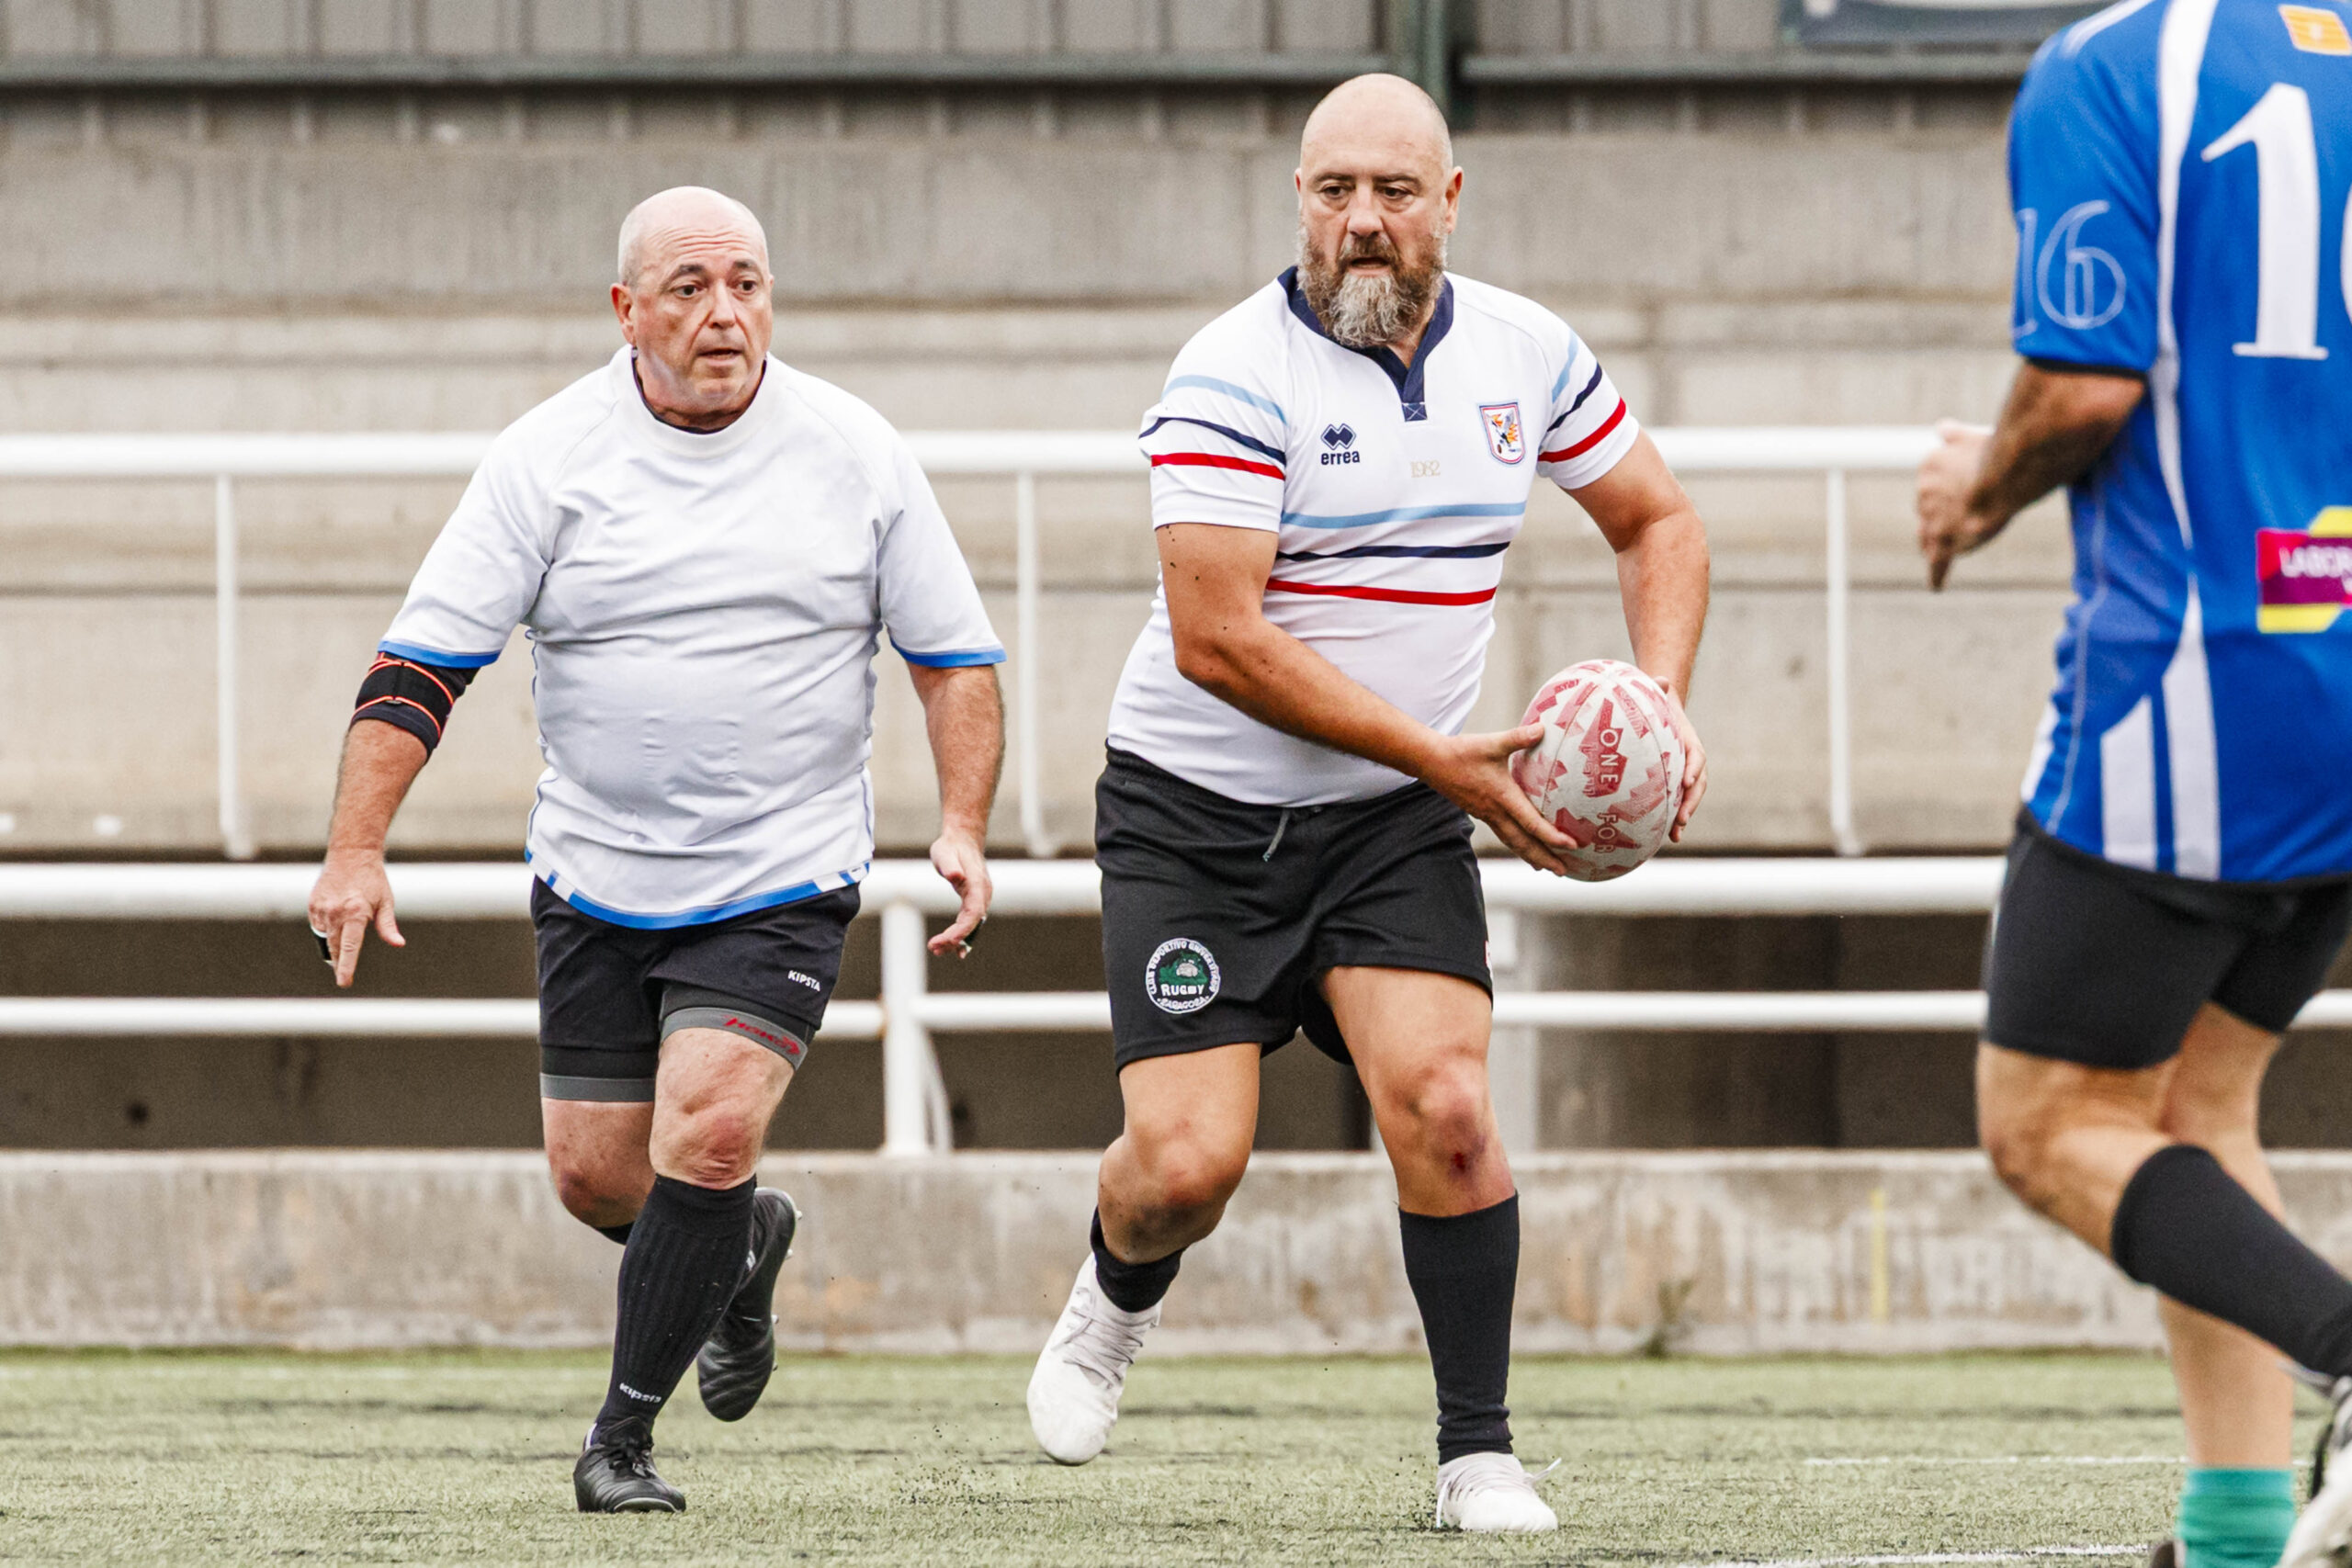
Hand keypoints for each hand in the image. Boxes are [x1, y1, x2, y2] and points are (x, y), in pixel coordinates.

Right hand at [306, 849, 402, 987]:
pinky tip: (336, 922)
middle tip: (342, 975)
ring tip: (341, 949)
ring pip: (326, 938)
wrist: (350, 854)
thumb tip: (398, 943)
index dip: (347, 966)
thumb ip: (388, 926)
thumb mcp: (386, 902)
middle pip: (335, 947)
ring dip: (333, 945)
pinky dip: (327, 930)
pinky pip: (318, 926)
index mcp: (356, 913)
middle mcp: (336, 912)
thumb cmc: (373, 880)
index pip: (350, 947)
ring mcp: (322, 908)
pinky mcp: (313, 904)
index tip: (344, 982)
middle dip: (339, 963)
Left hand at [927, 825, 990, 957]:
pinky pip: (970, 921)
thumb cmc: (951, 846)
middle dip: (955, 939)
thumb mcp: (944, 853)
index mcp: (977, 885)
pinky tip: (951, 946)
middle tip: (934, 948)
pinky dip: (961, 934)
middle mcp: (983, 894)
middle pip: (972, 923)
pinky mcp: (975, 900)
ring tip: (936, 949)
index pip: (973, 914)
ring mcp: (981, 898)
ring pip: (972, 925)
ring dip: (957, 940)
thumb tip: (956, 876)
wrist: (963, 839)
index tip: (945, 940)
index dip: (961, 930)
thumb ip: (950, 865)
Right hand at [1416, 725, 1577, 876]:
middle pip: (1523, 843)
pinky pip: (1503, 835)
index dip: (1552, 836)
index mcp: (1502, 797)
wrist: (1431, 762)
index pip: (1531, 823)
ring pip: (1512, 842)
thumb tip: (1542, 728)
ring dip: (1531, 856)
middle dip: (1544, 858)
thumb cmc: (1461, 752)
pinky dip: (1517, 845)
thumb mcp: (1492, 743)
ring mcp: (1487, 815)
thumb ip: (1518, 737)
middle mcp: (1495, 812)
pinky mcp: (1481, 813)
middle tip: (1564, 871)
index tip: (1572, 846)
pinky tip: (1522, 845)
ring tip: (1546, 867)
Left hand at [1658, 684, 1707, 843]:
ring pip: (1689, 798)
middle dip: (1692, 801)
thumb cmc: (1656, 703)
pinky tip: (1668, 838)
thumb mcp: (1657, 693)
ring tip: (1676, 833)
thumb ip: (1658, 687)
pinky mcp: (1672, 784)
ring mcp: (1683, 774)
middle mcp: (1690, 761)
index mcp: (1688, 741)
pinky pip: (1676, 803)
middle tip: (1682, 818)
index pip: (1695, 756)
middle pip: (1697, 784)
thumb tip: (1660, 679)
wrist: (1659, 713)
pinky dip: (1674, 820)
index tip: (1686, 781)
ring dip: (1684, 815)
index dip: (1693, 769)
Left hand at [1917, 419, 1999, 590]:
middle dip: (1940, 516)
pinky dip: (1937, 574)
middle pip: (1928, 511)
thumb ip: (1955, 435)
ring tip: (1937, 552)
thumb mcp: (1971, 436)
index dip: (1946, 493)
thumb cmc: (1995, 453)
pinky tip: (1935, 585)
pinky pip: (1938, 563)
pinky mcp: (1945, 543)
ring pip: (1929, 536)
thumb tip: (1941, 427)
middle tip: (1958, 520)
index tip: (1960, 492)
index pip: (1932, 485)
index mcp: (1928, 468)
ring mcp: (1933, 521)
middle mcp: (1923, 494)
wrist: (2002, 475)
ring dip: (1934, 543)